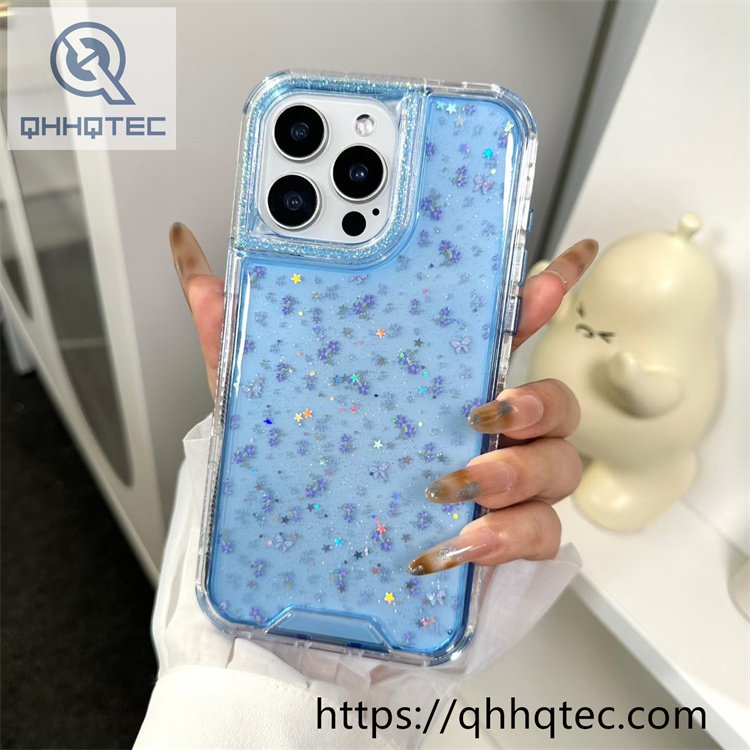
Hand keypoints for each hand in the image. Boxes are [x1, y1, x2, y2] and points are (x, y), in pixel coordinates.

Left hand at [169, 223, 597, 573]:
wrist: (299, 556)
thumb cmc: (295, 472)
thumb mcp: (259, 393)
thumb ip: (232, 322)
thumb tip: (190, 249)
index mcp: (439, 385)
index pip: (505, 328)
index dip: (542, 292)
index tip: (562, 260)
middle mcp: (481, 433)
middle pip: (554, 401)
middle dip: (537, 400)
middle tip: (484, 412)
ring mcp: (497, 489)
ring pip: (558, 466)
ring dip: (518, 473)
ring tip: (458, 483)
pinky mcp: (498, 544)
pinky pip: (538, 536)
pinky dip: (507, 539)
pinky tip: (457, 544)